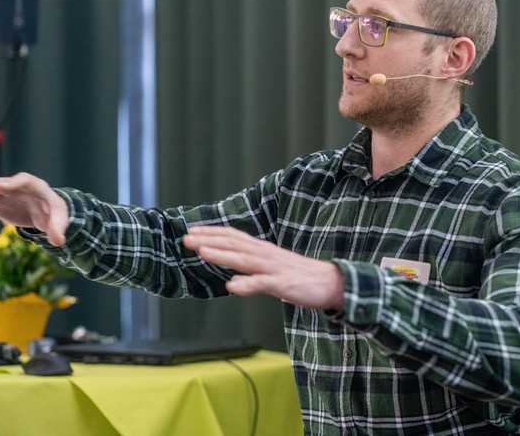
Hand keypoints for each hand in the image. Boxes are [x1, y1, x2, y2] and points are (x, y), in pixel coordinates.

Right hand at [0, 173, 68, 245]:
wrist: (45, 213)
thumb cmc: (54, 213)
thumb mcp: (59, 220)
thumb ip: (57, 229)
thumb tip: (59, 242)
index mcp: (36, 186)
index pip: (24, 181)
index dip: (13, 183)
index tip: (3, 187)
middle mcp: (17, 186)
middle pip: (1, 184)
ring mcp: (5, 193)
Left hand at [183, 226, 344, 309]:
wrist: (333, 283)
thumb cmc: (302, 278)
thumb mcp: (273, 271)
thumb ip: (252, 272)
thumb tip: (232, 279)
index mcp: (263, 250)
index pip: (234, 237)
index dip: (212, 233)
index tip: (191, 231)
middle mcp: (266, 255)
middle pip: (235, 244)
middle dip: (210, 240)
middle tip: (186, 238)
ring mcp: (275, 269)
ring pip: (245, 260)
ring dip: (223, 255)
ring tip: (202, 252)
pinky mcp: (285, 284)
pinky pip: (263, 284)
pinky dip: (247, 284)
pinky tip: (232, 287)